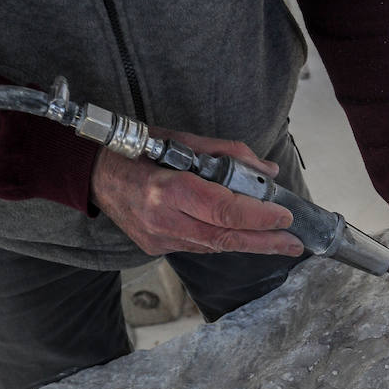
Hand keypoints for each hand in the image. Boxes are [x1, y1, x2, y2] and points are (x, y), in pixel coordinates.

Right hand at [90, 129, 304, 256]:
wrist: (93, 173)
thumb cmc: (139, 150)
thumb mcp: (182, 139)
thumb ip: (227, 154)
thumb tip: (267, 170)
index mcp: (168, 190)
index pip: (224, 210)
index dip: (258, 217)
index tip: (285, 216)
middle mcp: (163, 220)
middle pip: (225, 237)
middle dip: (264, 241)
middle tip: (294, 243)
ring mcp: (158, 239)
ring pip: (214, 246)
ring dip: (249, 244)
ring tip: (279, 242)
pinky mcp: (156, 248)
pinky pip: (199, 246)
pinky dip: (223, 239)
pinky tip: (244, 237)